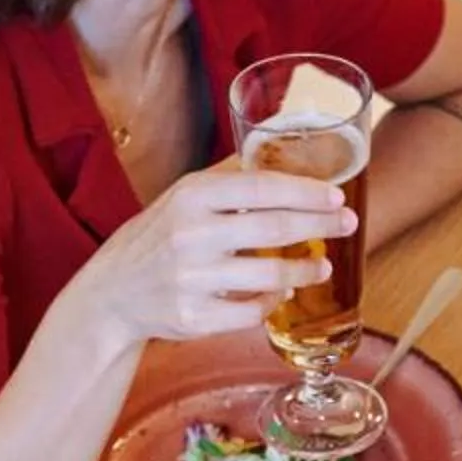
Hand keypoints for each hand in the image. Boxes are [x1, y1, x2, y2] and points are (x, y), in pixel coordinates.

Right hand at [70, 167, 356, 344]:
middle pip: (275, 228)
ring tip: (322, 268)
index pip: (263, 187)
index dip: (307, 192)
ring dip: (304, 271)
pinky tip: (281, 293)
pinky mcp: (194, 317)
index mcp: (193, 196)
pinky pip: (251, 312)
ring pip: (270, 276)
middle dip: (320, 226)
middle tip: (348, 225)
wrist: (114, 291)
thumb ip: (228, 177)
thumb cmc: (159, 237)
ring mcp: (192, 279)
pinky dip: (272, 302)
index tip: (337, 196)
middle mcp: (191, 235)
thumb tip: (279, 143)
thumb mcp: (184, 196)